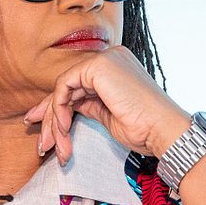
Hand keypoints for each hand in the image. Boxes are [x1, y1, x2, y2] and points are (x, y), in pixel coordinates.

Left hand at [23, 46, 190, 163]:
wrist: (162, 130)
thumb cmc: (143, 129)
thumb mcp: (108, 114)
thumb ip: (88, 104)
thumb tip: (63, 108)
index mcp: (114, 68)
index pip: (77, 85)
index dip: (56, 108)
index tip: (46, 131)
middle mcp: (110, 58)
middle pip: (67, 86)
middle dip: (50, 118)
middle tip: (42, 143)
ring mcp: (105, 59)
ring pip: (63, 89)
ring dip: (55, 121)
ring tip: (55, 146)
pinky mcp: (98, 66)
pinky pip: (64, 87)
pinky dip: (59, 110)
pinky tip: (64, 129)